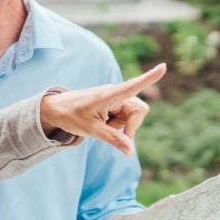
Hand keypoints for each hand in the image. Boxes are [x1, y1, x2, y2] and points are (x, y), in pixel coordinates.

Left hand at [39, 63, 166, 154]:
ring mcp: (115, 99)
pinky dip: (117, 126)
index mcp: (109, 95)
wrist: (55, 110)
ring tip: (101, 125)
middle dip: (130, 126)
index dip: (149, 78)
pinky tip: (103, 124)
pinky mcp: (114, 105)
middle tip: (110, 132)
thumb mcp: (90, 130)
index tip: (164, 66)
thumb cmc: (70, 116)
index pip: (133, 86)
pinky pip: (125, 119)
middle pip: (139, 111)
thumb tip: (130, 152)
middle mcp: (115, 94)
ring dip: (121, 127)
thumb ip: (112, 140)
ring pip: (132, 117)